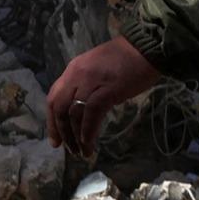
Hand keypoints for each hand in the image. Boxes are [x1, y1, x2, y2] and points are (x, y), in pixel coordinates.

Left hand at [46, 35, 162, 152]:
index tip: (56, 140)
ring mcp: (91, 81)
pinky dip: (88, 130)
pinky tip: (90, 142)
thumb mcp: (96, 68)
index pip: (54, 97)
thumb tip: (80, 107)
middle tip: (69, 149)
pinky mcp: (108, 89)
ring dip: (76, 137)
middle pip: (60, 108)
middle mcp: (77, 75)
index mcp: (73, 69)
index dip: (52, 121)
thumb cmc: (126, 59)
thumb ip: (84, 84)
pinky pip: (92, 113)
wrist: (146, 47)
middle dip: (62, 132)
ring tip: (82, 152)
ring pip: (74, 114)